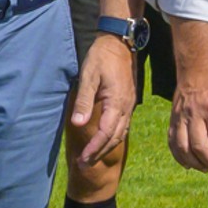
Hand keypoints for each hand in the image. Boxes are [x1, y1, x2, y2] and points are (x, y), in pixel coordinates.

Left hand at [65, 33, 135, 166]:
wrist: (119, 42)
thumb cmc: (101, 57)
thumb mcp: (88, 76)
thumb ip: (84, 101)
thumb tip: (78, 123)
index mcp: (116, 102)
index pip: (105, 133)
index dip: (94, 148)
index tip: (83, 159)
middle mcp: (126, 107)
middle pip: (114, 138)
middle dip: (99, 153)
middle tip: (84, 165)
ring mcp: (129, 105)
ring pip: (120, 133)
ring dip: (106, 147)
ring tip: (92, 157)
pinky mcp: (128, 101)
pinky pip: (123, 125)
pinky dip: (114, 137)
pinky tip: (105, 141)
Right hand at [169, 55, 207, 173]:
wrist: (197, 67)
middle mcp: (194, 115)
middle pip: (200, 147)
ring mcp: (180, 117)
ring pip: (183, 148)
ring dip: (194, 163)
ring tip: (206, 167)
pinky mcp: (173, 118)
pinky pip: (172, 142)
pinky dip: (179, 156)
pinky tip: (189, 163)